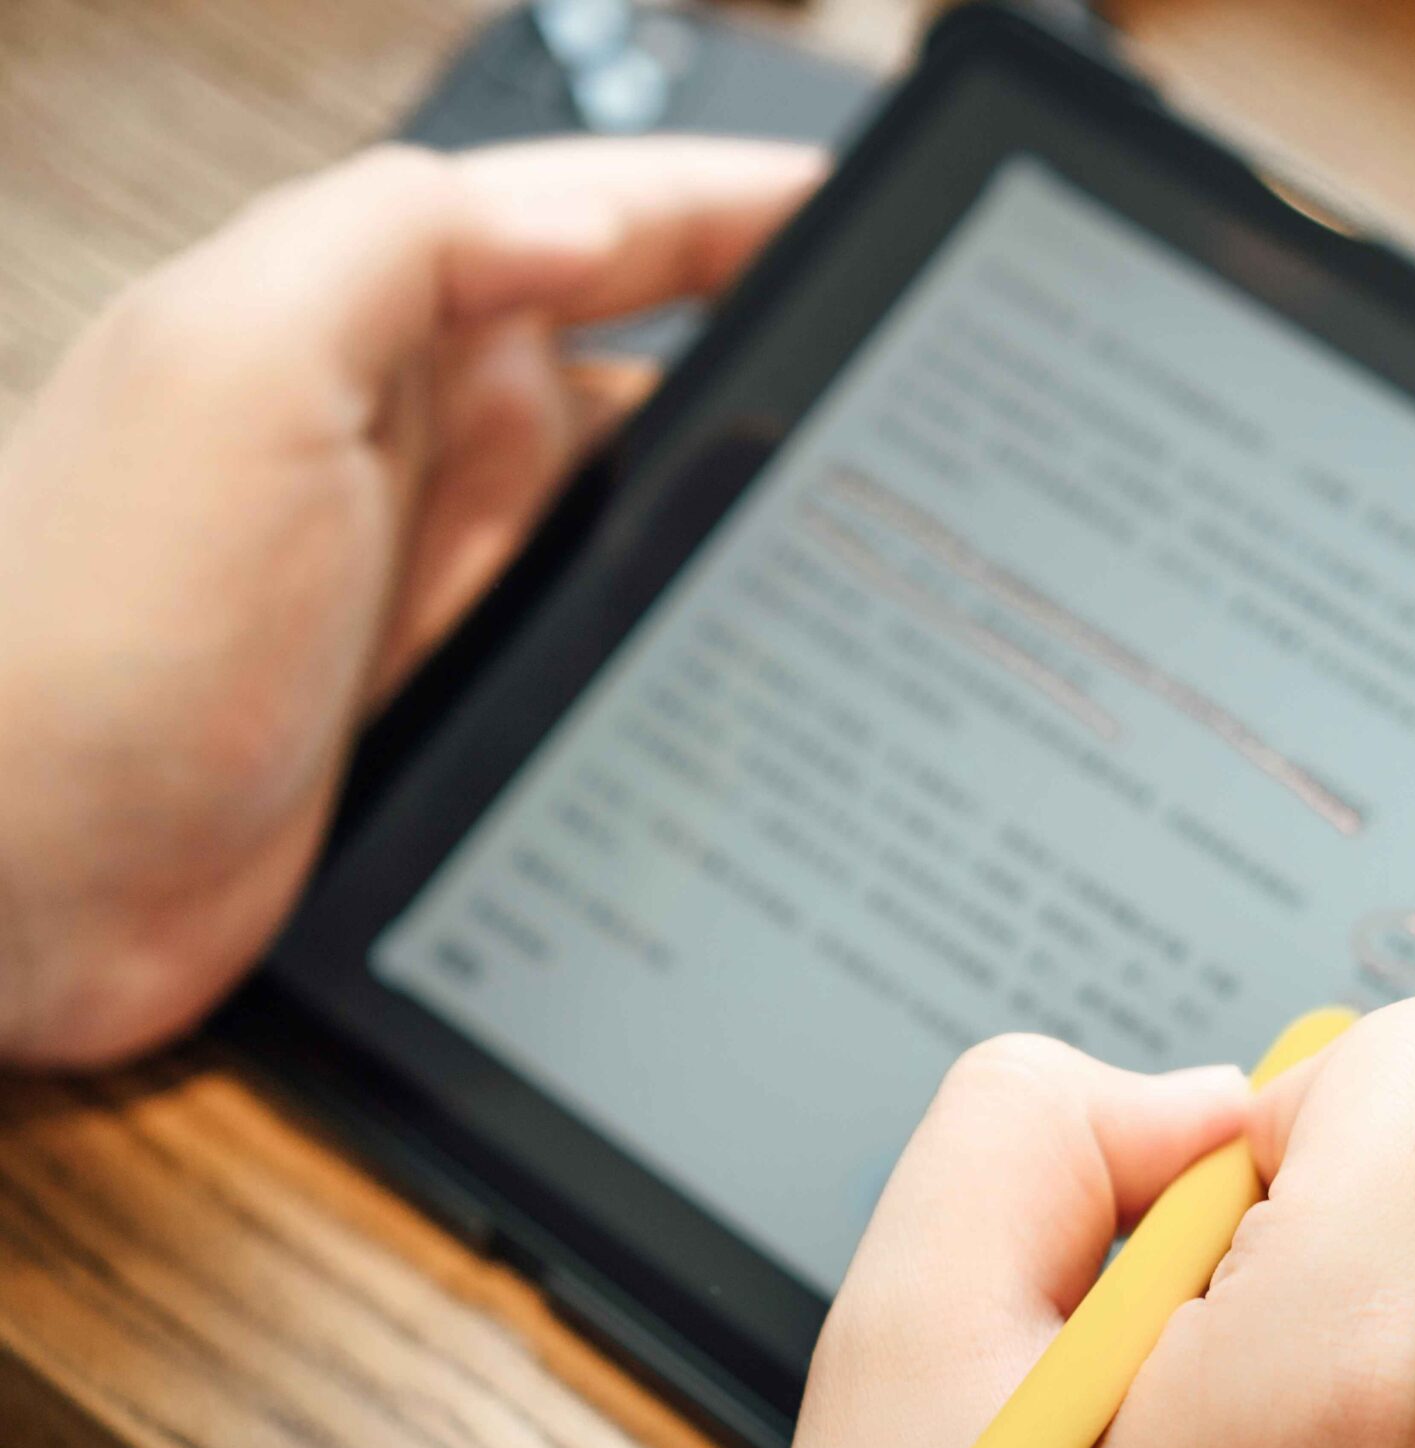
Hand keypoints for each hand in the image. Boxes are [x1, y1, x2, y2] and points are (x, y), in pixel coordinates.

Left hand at [0, 137, 822, 1065]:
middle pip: (641, 348)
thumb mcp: (229, 364)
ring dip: (741, 490)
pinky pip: (603, 616)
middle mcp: (408, 427)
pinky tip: (763, 638)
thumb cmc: (78, 623)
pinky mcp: (446, 683)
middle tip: (916, 379)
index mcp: (367, 318)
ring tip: (879, 506)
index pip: (592, 220)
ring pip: (641, 491)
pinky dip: (685, 611)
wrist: (7, 869)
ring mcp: (436, 562)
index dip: (734, 203)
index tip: (868, 205)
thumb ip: (397, 247)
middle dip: (773, 346)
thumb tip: (583, 208)